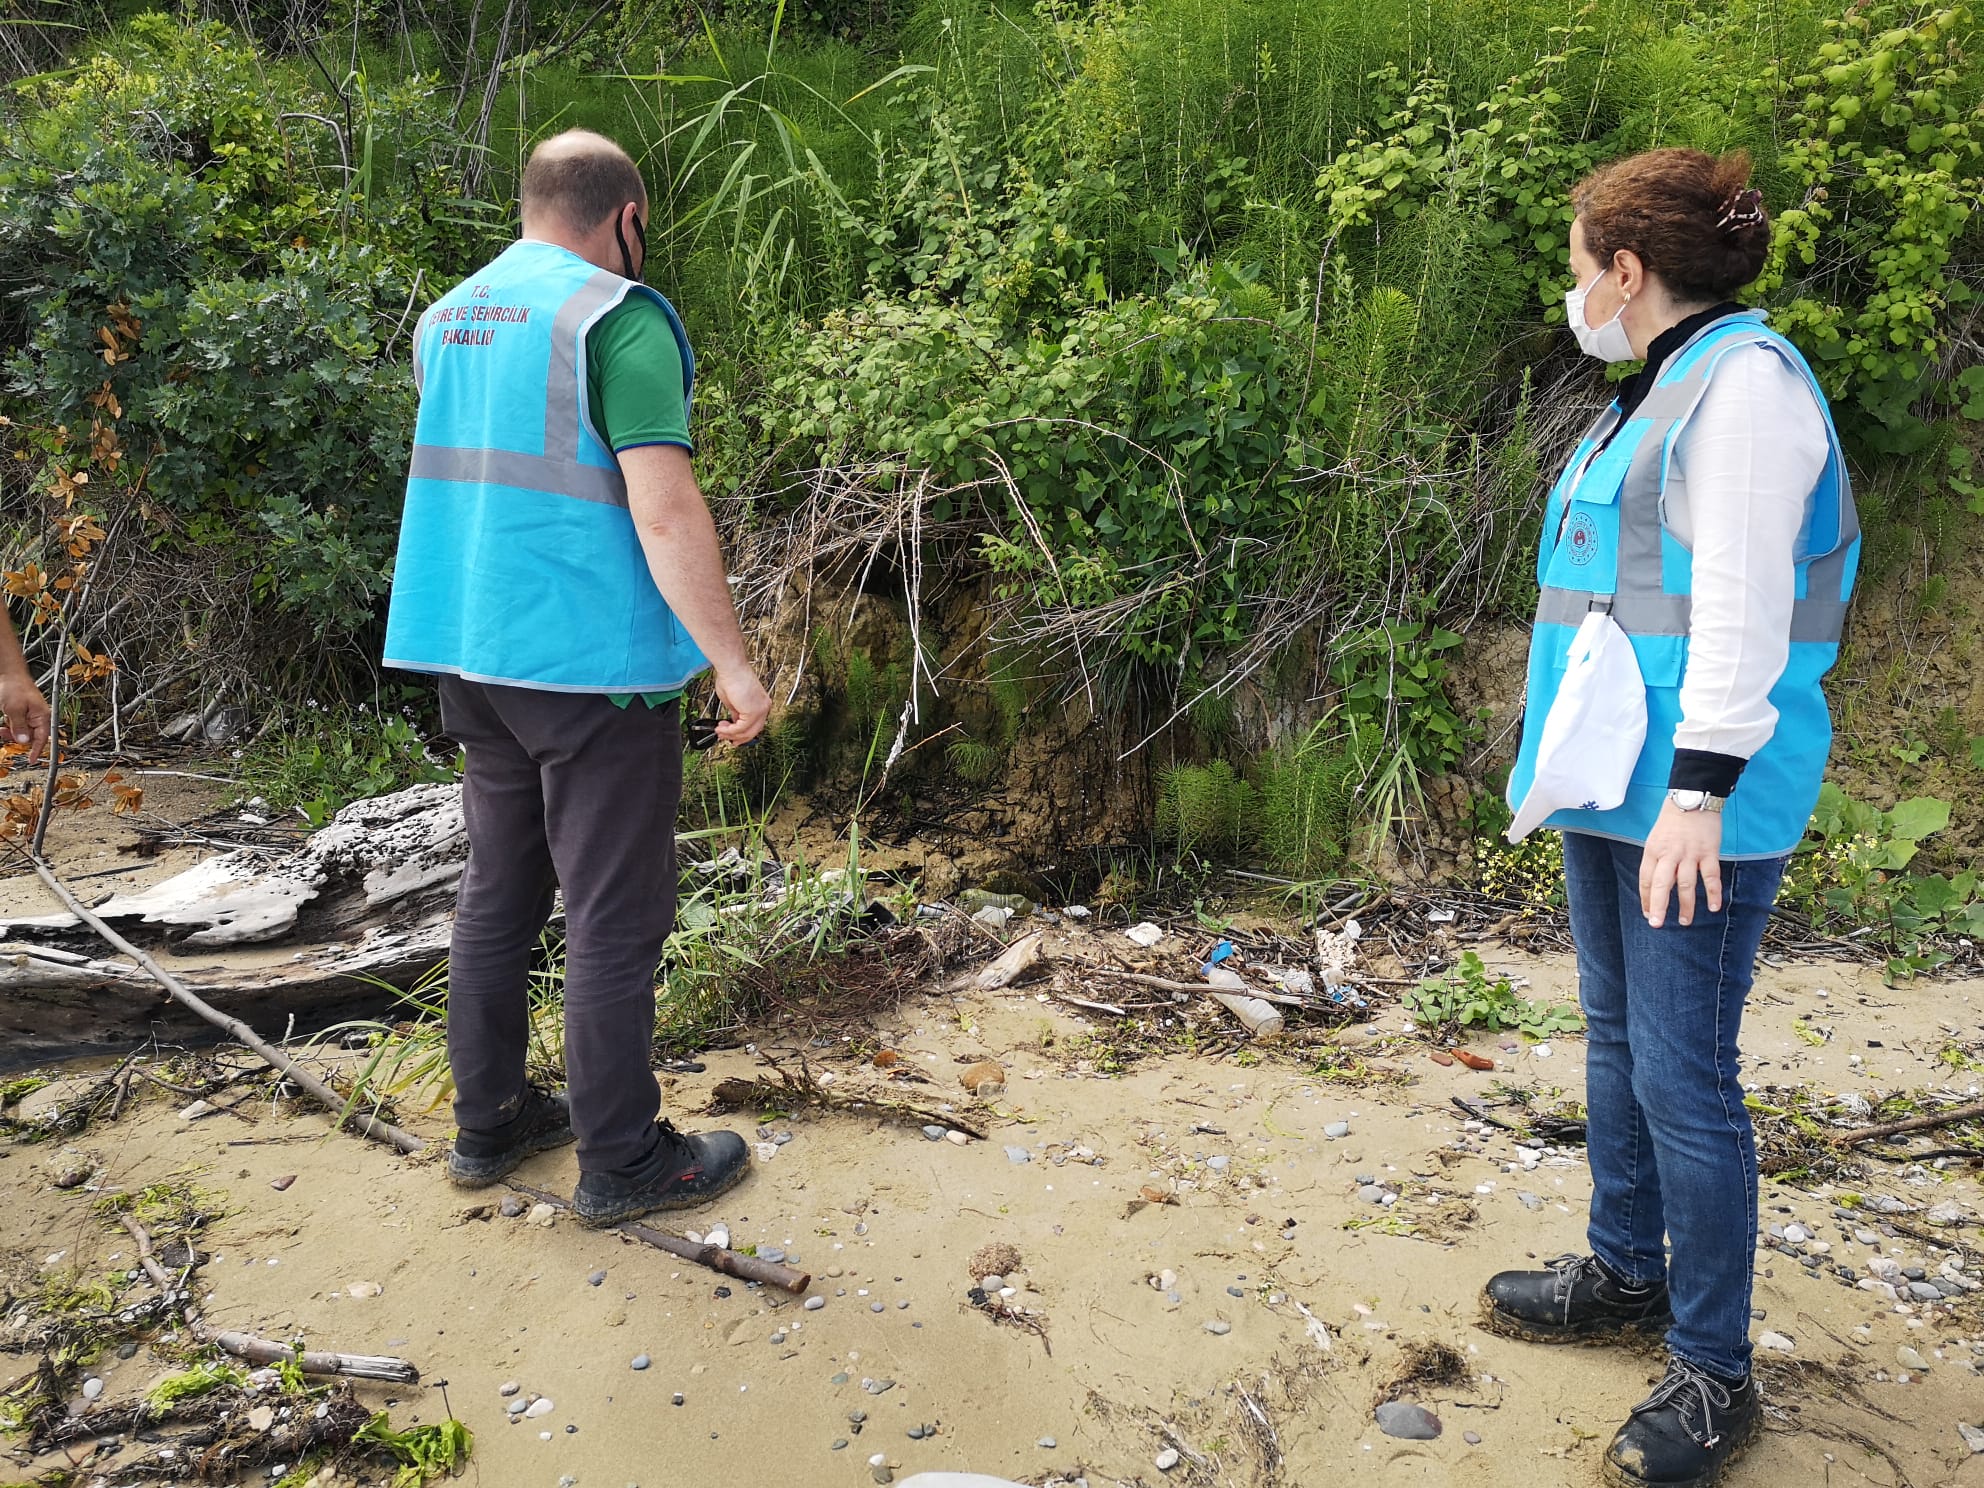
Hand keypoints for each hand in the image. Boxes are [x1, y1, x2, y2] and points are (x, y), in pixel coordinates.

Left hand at [0, 670, 50, 764]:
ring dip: (10, 733)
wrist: (7, 674)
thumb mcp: (14, 709)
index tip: (32, 760)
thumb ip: (19, 726)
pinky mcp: (20, 712)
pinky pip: (16, 725)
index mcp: (42, 715)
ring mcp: (28, 715)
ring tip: (2, 729)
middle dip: (17, 738)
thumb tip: (23, 741)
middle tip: (5, 736)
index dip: (38, 750)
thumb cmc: (15, 686)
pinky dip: (9, 727)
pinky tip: (4, 721)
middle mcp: (37, 716)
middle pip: (30, 736)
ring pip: (21, 732)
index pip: (43, 738)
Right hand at [711, 664, 769, 745]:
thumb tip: (734, 721)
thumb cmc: (731, 677)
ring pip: (747, 732)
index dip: (743, 733)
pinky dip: (730, 731)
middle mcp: (764, 707)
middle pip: (754, 731)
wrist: (730, 668)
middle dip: (737, 737)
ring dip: (730, 734)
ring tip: (719, 731)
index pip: (755, 724)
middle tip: (724, 737)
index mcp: (761, 703)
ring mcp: (760, 710)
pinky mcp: (754, 712)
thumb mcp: (733, 701)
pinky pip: (741, 729)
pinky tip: (721, 727)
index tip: (733, 737)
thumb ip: (736, 712)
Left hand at [1639, 801, 1724, 927]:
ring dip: (1686, 905)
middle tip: (1657, 924)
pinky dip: (1713, 892)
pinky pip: (1711, 876)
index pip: (1646, 879)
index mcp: (1653, 850)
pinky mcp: (1709, 851)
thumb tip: (1656, 886)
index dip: (1646, 898)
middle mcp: (1670, 854)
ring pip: (1686, 883)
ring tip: (1685, 921)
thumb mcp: (1655, 839)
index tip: (1648, 914)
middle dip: (1658, 906)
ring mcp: (1690, 853)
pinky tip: (1713, 907)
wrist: (1692, 798)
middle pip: (1662, 884)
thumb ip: (1656, 861)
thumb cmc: (1672, 821)